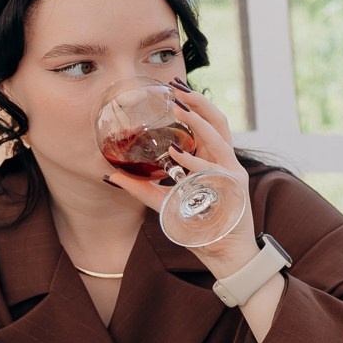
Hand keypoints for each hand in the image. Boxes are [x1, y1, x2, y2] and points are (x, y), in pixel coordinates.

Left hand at [101, 80, 258, 274]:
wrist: (227, 254)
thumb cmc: (200, 227)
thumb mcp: (165, 203)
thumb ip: (141, 188)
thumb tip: (109, 174)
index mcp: (213, 160)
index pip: (207, 125)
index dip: (194, 104)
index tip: (173, 88)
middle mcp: (224, 162)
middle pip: (218, 121)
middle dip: (199, 102)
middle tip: (176, 88)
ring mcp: (231, 172)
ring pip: (220, 136)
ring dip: (199, 120)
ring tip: (180, 107)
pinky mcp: (232, 187)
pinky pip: (213, 167)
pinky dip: (194, 160)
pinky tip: (176, 153)